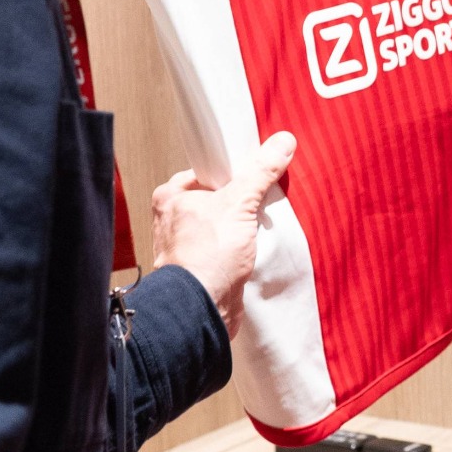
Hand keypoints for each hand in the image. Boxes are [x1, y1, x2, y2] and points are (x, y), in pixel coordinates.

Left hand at [150, 132, 293, 330]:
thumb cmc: (206, 257)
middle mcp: (173, 220)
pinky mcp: (201, 266)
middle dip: (240, 201)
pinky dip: (240, 247)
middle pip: (216, 198)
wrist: (202, 308)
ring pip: (222, 224)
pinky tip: (254, 247)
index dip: (231, 172)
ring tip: (258, 226)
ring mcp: (187, 245)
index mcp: (171, 197)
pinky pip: (225, 248)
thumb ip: (260, 173)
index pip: (205, 172)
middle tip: (260, 200)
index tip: (253, 173)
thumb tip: (281, 144)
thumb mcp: (239, 204)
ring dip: (242, 226)